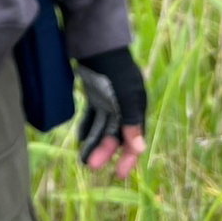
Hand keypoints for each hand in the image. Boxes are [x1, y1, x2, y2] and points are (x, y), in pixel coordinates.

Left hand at [76, 47, 146, 179]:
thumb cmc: (115, 71)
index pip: (134, 139)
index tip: (119, 174)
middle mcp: (123, 107)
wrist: (97, 46)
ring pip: (102, 128)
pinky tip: (81, 139)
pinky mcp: (95, 95)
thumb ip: (131, 122)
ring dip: (94, 143)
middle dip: (105, 151)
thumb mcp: (126, 96)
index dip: (128, 157)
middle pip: (115, 135)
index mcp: (136, 108)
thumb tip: (139, 149)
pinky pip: (92, 116)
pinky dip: (88, 128)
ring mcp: (108, 101)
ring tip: (83, 158)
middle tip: (91, 165)